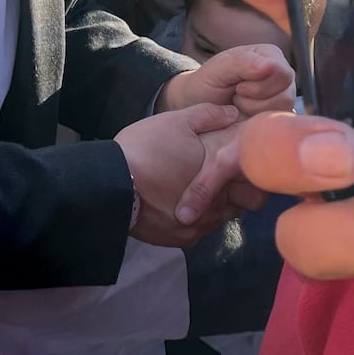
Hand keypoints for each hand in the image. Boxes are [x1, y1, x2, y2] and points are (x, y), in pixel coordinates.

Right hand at [115, 103, 263, 244]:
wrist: (110, 185)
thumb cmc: (146, 151)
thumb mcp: (176, 122)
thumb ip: (207, 115)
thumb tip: (233, 114)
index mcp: (218, 181)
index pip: (244, 182)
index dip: (236, 172)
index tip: (229, 165)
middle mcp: (212, 209)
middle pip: (229, 202)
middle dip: (223, 191)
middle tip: (211, 178)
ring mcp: (194, 228)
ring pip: (211, 218)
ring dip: (206, 207)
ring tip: (190, 191)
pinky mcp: (175, 240)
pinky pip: (191, 230)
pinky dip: (188, 219)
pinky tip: (176, 205)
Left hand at [157, 43, 294, 117]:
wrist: (197, 107)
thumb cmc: (207, 84)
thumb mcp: (218, 69)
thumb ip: (242, 63)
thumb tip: (270, 64)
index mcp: (270, 55)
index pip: (282, 73)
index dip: (257, 84)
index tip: (236, 85)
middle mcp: (281, 75)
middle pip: (286, 94)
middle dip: (255, 98)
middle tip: (236, 95)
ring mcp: (283, 97)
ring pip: (282, 111)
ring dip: (254, 110)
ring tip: (238, 104)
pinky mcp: (278, 117)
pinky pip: (279, 126)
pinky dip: (257, 124)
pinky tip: (243, 116)